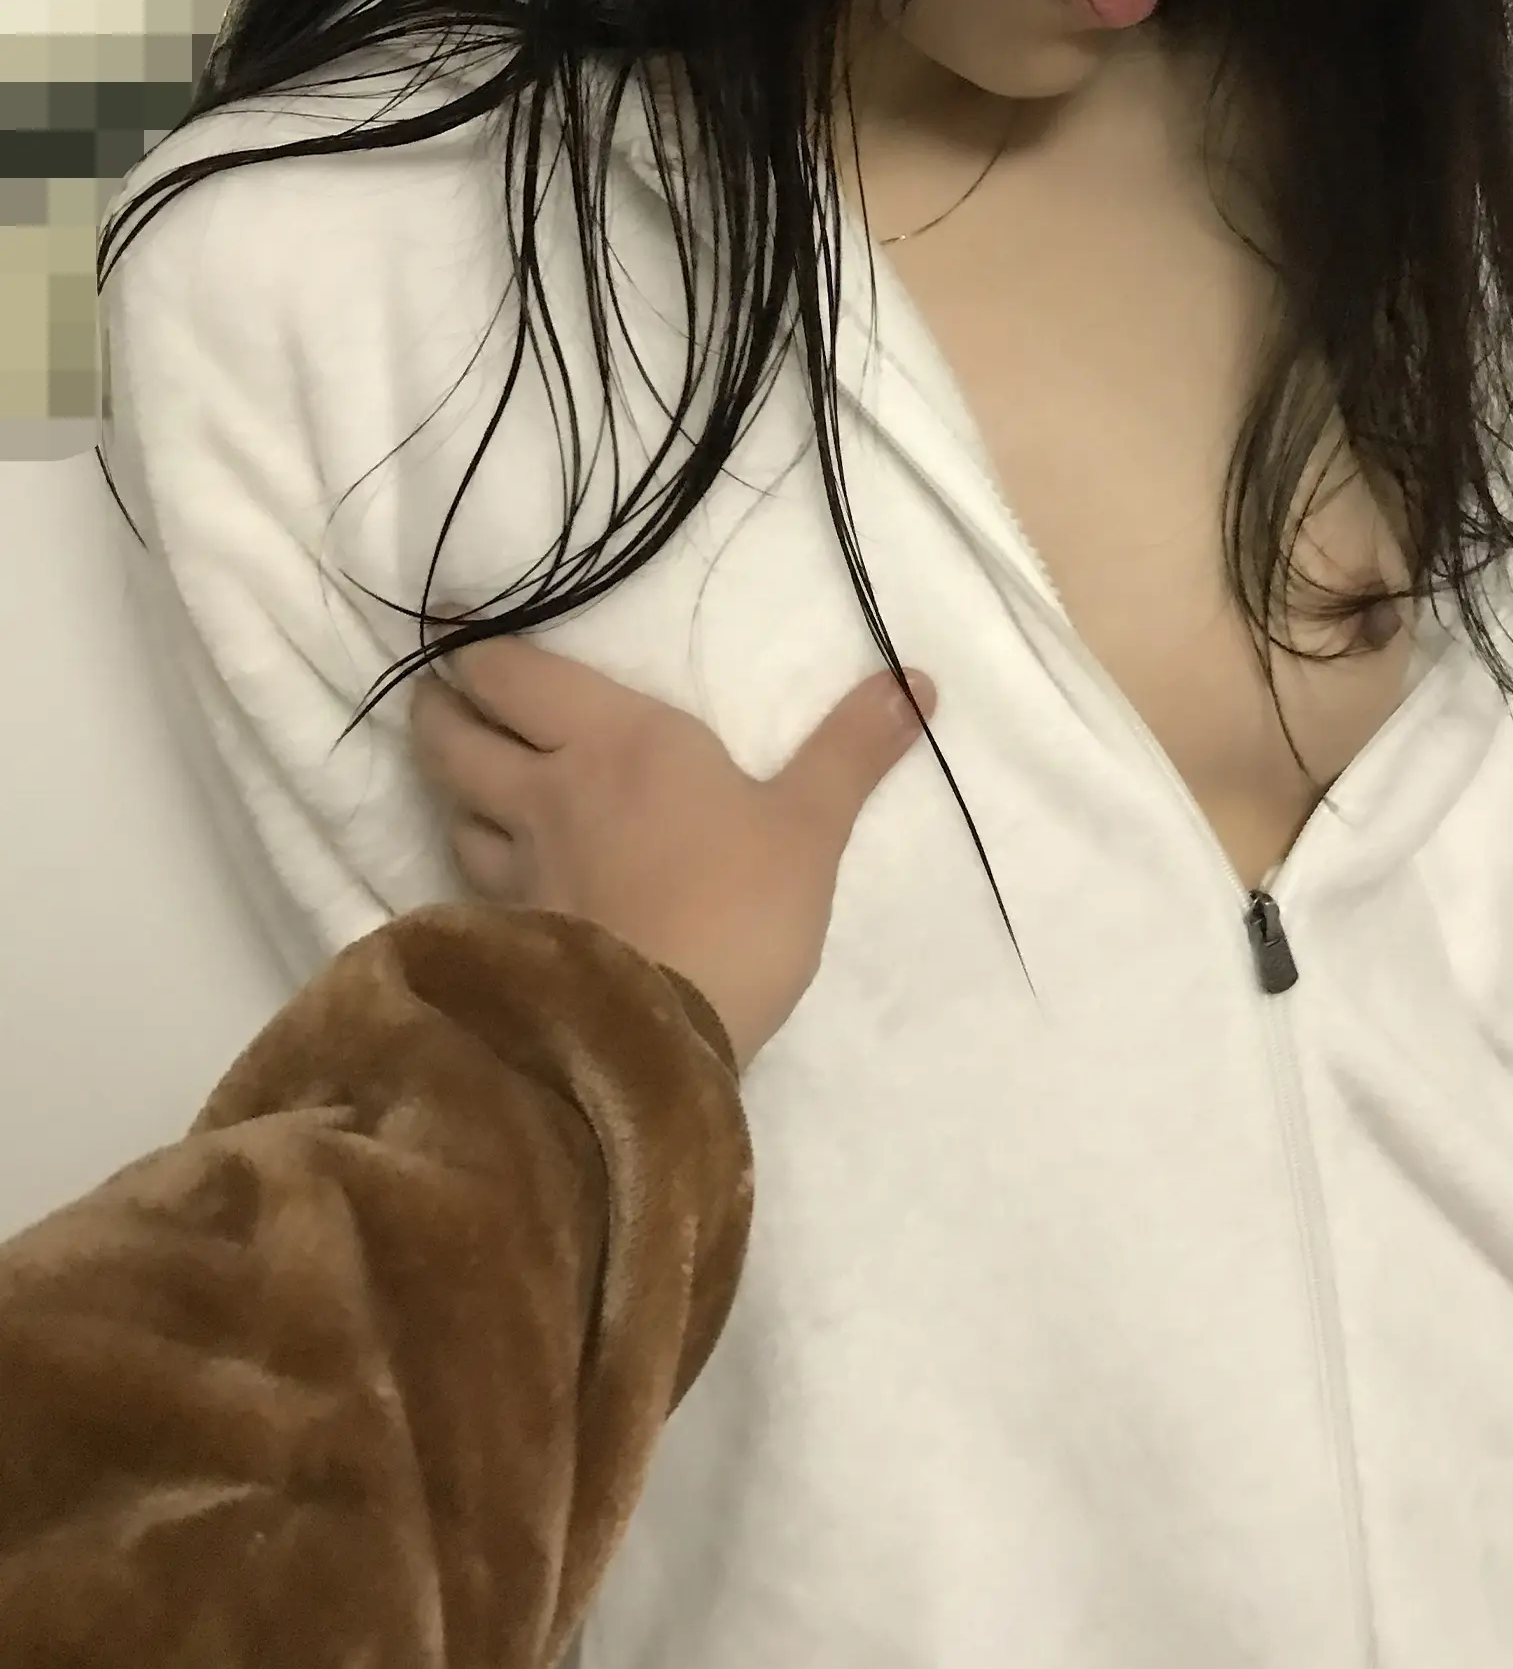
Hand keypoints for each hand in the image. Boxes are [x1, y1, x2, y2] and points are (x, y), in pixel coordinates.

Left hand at [407, 638, 936, 1068]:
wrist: (659, 1035)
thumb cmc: (739, 910)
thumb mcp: (811, 826)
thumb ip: (854, 749)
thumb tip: (917, 678)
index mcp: (613, 739)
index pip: (511, 675)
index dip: (475, 653)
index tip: (455, 633)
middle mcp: (546, 790)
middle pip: (454, 735)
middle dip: (439, 709)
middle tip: (439, 698)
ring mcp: (517, 868)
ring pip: (452, 808)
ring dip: (450, 788)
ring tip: (460, 781)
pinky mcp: (509, 937)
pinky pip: (469, 886)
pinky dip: (468, 872)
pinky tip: (484, 884)